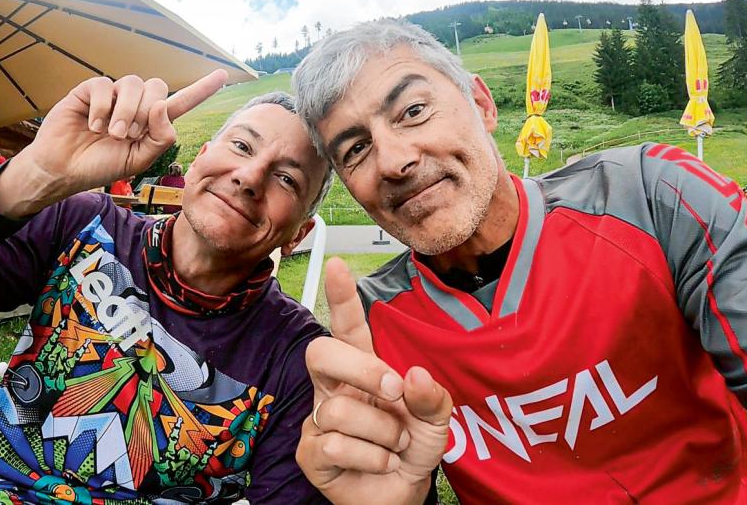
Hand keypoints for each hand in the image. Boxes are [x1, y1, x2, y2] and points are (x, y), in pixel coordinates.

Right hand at [0, 70, 226, 216]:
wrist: (64, 169)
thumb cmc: (101, 166)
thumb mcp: (139, 159)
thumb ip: (160, 137)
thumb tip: (163, 105)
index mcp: (151, 123)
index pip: (181, 102)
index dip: (202, 89)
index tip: (223, 75)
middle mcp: (134, 105)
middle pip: (157, 87)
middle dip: (146, 112)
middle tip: (127, 135)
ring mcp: (113, 96)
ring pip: (133, 84)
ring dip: (125, 112)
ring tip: (111, 133)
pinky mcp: (90, 90)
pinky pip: (105, 86)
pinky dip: (101, 108)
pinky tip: (92, 124)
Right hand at [296, 258, 452, 504]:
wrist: (402, 495)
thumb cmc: (411, 448)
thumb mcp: (436, 421)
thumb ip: (433, 398)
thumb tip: (414, 377)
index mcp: (363, 368)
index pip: (348, 327)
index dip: (341, 296)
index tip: (338, 265)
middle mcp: (335, 387)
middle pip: (322, 352)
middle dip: (361, 368)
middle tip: (394, 390)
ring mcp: (318, 418)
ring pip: (340, 410)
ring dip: (382, 433)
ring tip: (394, 446)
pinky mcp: (310, 451)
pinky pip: (336, 444)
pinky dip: (371, 458)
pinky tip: (378, 463)